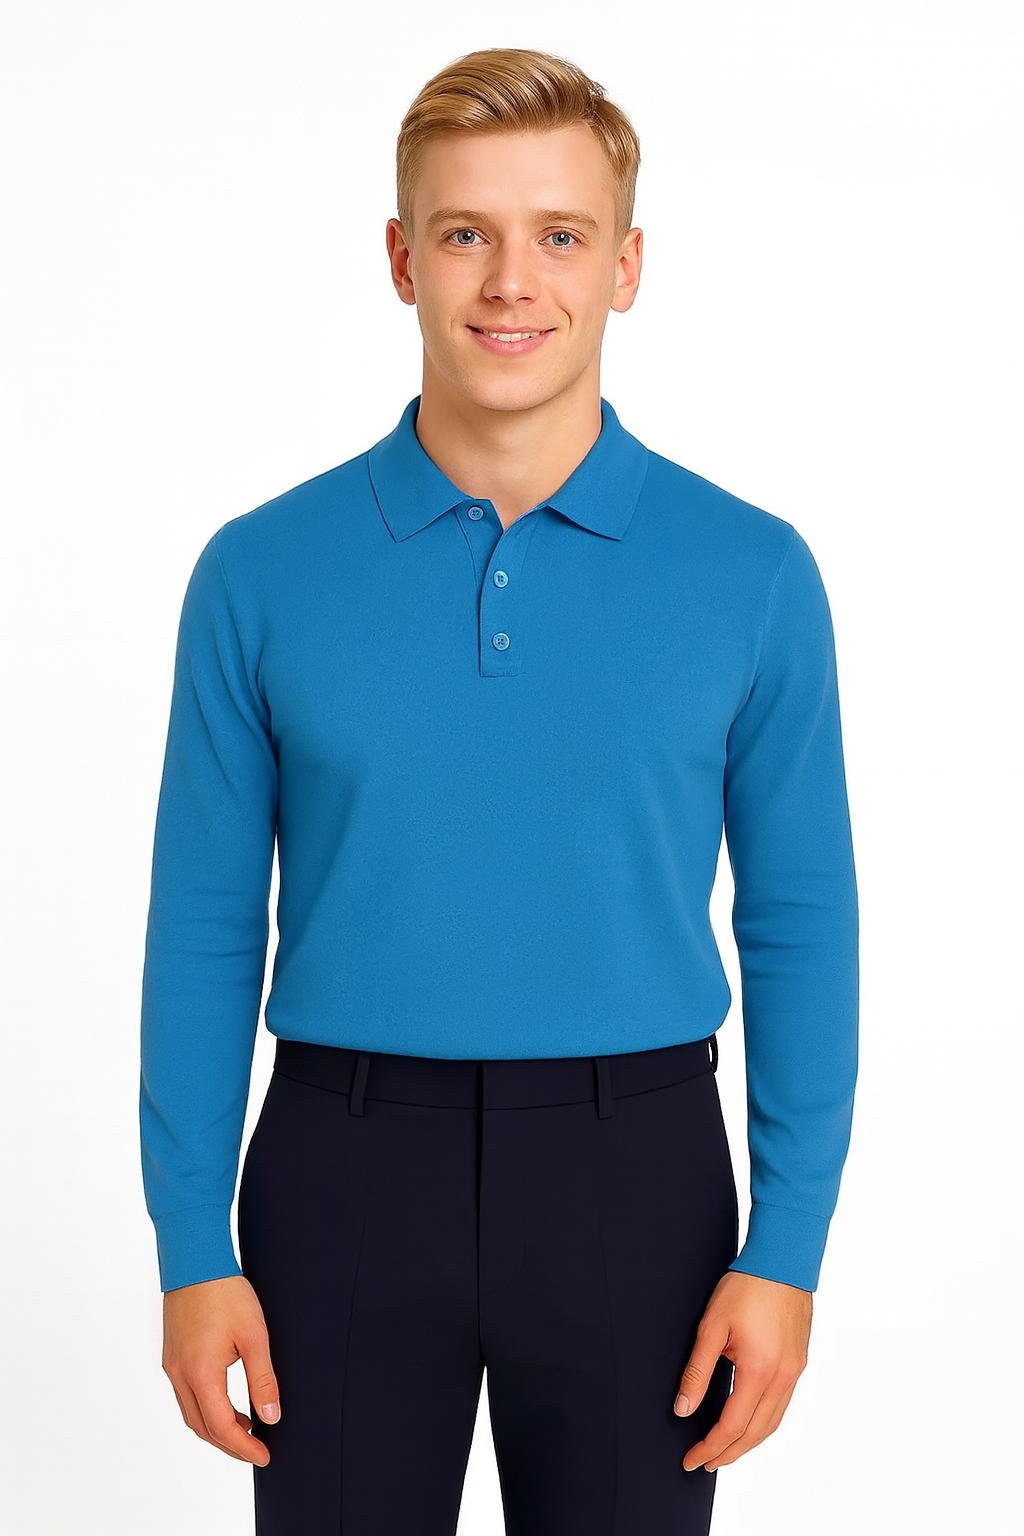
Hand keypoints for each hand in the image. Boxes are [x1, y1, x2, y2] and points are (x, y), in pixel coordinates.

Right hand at [162, 1274, 280, 1465]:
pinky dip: (207, 1410)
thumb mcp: (254, 1335)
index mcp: (201, 1373)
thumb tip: (271, 1415)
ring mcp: (172, 1367)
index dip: (244, 1447)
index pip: (221, 1427)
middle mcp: (180, 1375)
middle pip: (203, 1428)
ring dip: (217, 1429)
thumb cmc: (226, 1293)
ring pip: (192, 1415)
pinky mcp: (172, 1357)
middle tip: (257, 1449)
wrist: (195, 1261)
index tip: (264, 1456)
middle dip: (230, 1445)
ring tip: (246, 1430)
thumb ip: (263, 1379)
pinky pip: (187, 1397)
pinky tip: (226, 1405)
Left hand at [674, 1270, 811, 1472]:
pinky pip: (782, 1406)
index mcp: (760, 1372)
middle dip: (728, 1453)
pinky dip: (763, 1423)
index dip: (710, 1447)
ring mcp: (794, 1372)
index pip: (732, 1427)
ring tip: (725, 1451)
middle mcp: (782, 1378)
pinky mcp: (798, 1363)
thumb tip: (683, 1409)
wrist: (783, 1261)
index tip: (691, 1459)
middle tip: (705, 1463)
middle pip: (755, 1434)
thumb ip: (697, 1370)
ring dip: (748, 1443)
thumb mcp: (713, 1326)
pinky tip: (749, 1422)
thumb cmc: (746, 1287)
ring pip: (772, 1424)